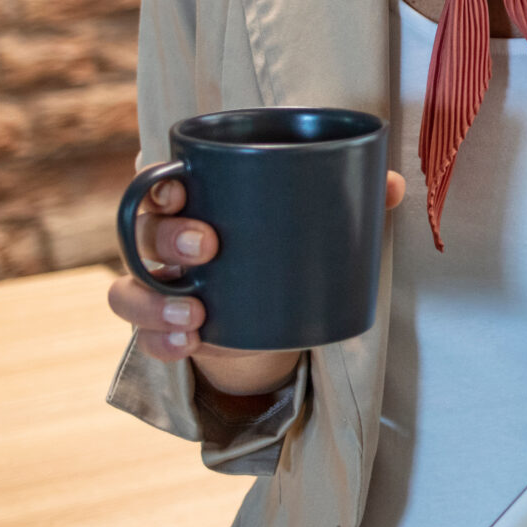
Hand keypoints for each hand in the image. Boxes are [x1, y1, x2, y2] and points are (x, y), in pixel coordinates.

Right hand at [107, 168, 407, 396]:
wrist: (278, 319)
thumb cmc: (288, 251)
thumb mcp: (318, 226)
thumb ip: (354, 201)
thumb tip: (396, 185)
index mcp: (202, 201)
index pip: (162, 183)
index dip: (159, 183)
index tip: (180, 188)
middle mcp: (172, 242)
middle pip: (148, 231)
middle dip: (170, 237)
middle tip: (207, 247)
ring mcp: (167, 287)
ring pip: (130, 288)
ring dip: (154, 300)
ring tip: (195, 315)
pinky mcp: (170, 328)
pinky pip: (145, 336)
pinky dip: (161, 342)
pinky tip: (188, 343)